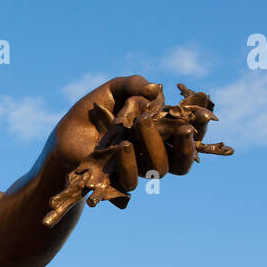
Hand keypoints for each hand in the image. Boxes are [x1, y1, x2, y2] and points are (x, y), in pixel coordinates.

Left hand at [45, 76, 223, 224]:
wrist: (63, 136)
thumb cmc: (91, 113)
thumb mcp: (112, 90)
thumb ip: (134, 85)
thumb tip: (155, 89)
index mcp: (160, 133)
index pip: (190, 136)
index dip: (201, 128)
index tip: (204, 114)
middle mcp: (154, 154)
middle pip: (182, 159)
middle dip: (184, 143)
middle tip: (179, 126)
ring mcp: (137, 170)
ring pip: (160, 169)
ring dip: (156, 146)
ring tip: (142, 123)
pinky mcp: (116, 182)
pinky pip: (131, 180)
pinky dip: (130, 162)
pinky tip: (124, 145)